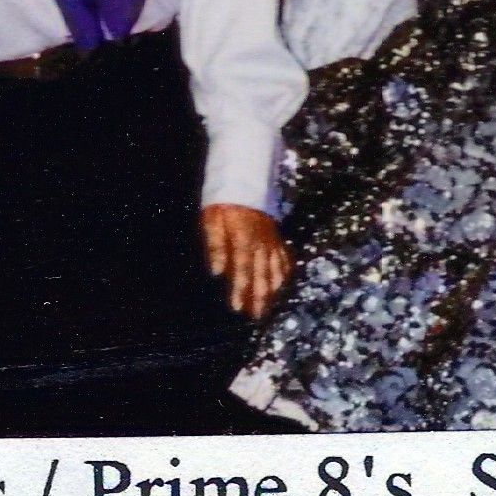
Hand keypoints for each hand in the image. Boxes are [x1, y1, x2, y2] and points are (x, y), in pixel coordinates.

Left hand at [203, 203, 290, 317]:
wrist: (244, 178)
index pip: (242, 269)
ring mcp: (271, 239)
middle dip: (259, 296)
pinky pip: (284, 256)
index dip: (240, 289)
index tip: (237, 308)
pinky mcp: (275, 235)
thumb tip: (217, 272)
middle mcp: (261, 242)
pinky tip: (283, 283)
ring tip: (269, 307)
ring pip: (275, 267)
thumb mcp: (211, 218)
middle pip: (262, 273)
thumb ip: (215, 245)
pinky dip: (284, 271)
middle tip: (257, 316)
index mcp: (243, 238)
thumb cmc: (223, 200)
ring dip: (272, 288)